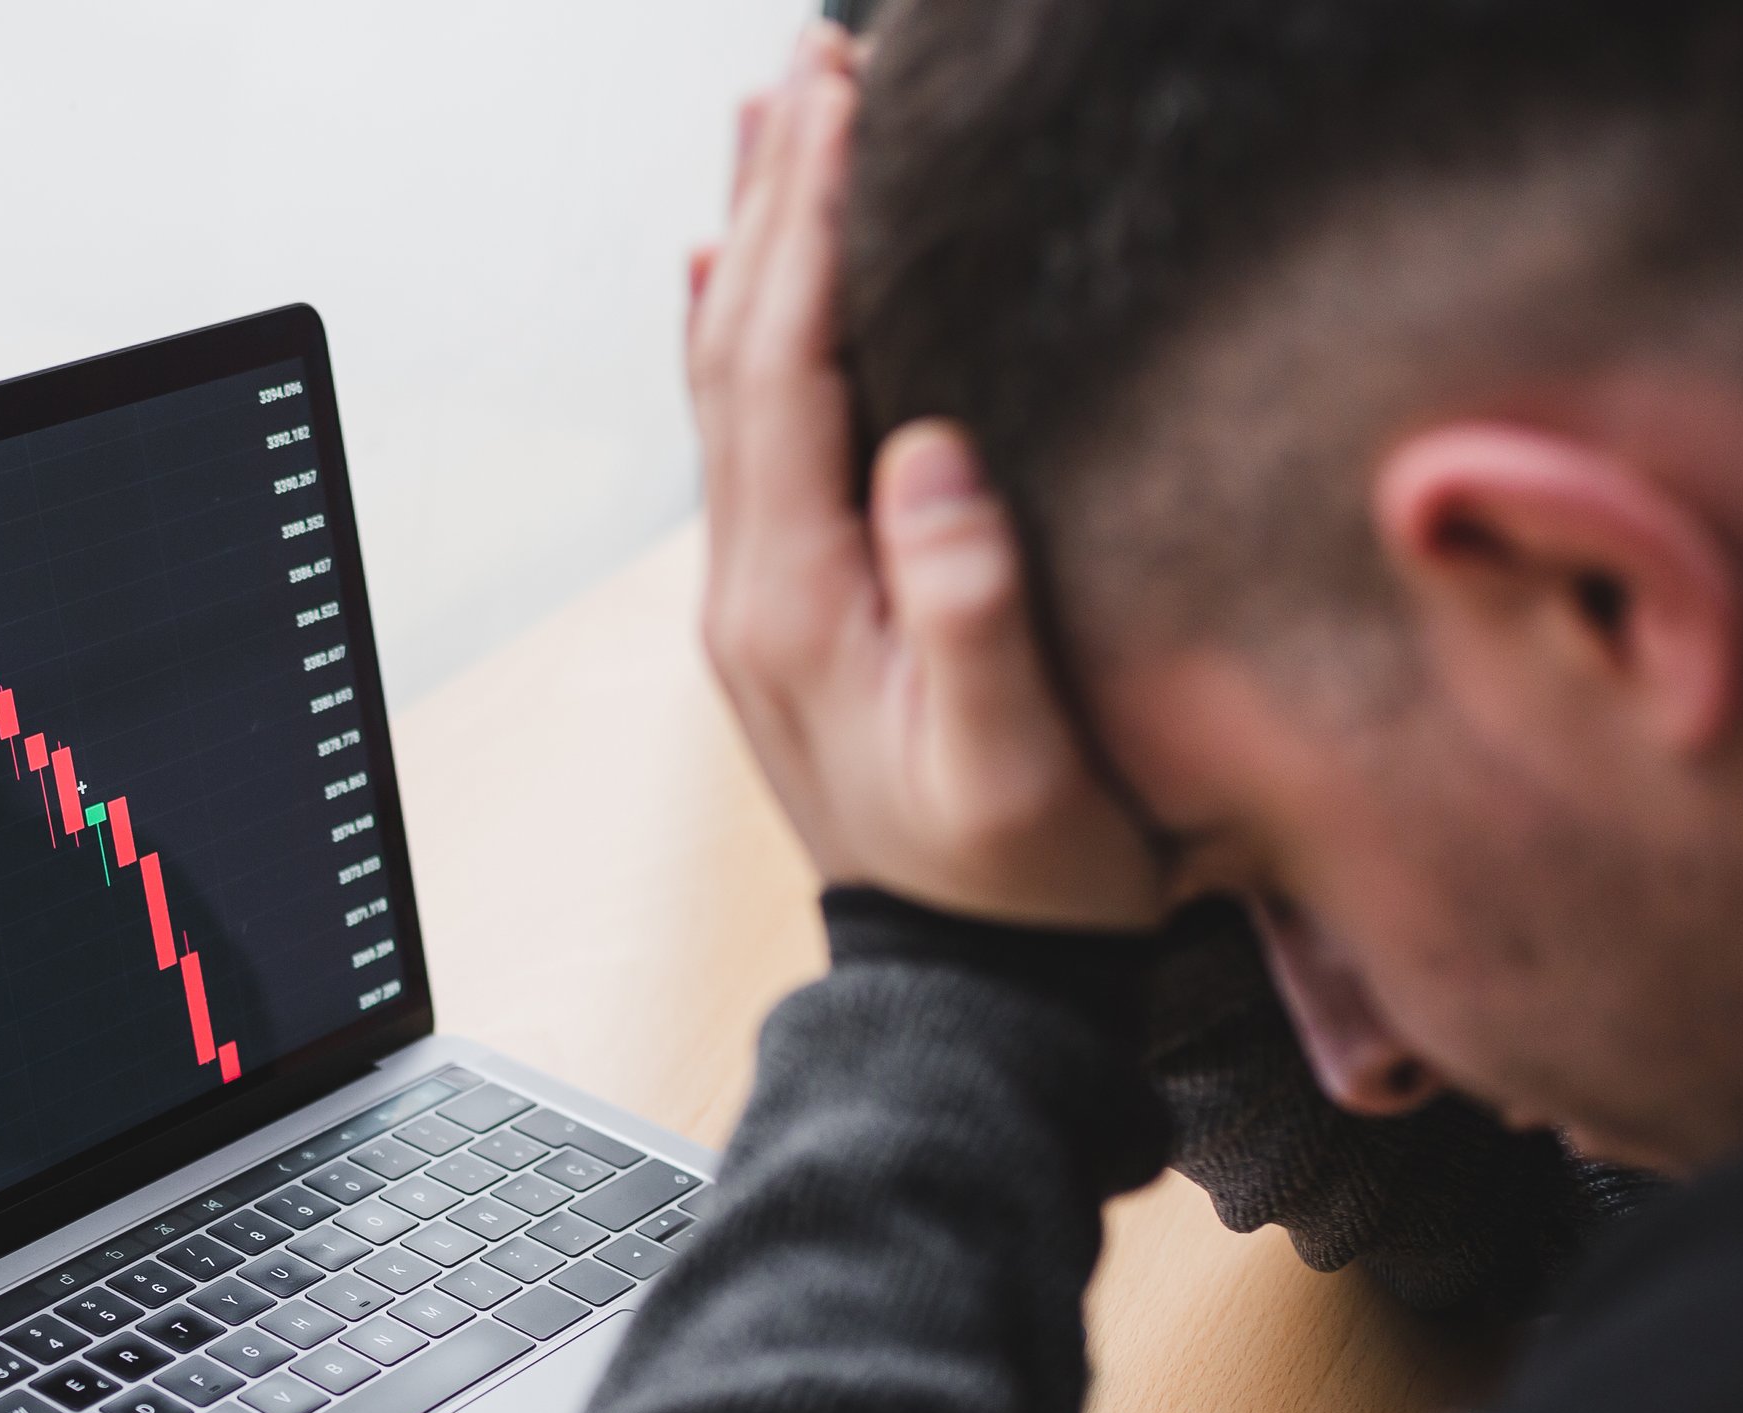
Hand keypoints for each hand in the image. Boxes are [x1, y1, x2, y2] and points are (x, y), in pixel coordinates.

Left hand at [687, 27, 1163, 931]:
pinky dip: (738, 331)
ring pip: (730, 377)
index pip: (782, 371)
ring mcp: (757, 591)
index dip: (809, 228)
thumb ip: (971, 613)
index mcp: (794, 601)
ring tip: (777, 114)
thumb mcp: (1014, 766)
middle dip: (774, 195)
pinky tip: (724, 268)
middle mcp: (749, 583)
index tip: (842, 103)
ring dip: (751, 240)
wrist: (964, 990)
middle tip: (811, 61)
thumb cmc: (1018, 884)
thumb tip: (926, 458)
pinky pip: (745, 434)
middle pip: (736, 348)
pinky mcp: (785, 602)